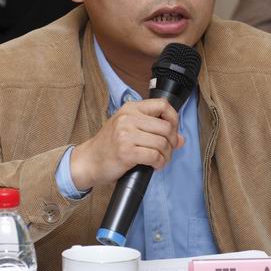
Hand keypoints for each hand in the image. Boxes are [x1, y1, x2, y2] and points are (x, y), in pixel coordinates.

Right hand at [70, 98, 184, 190]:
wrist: (89, 161)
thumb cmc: (109, 145)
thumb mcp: (129, 129)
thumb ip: (154, 130)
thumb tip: (181, 139)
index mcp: (130, 108)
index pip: (162, 104)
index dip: (174, 118)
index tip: (173, 131)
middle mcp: (128, 118)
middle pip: (166, 126)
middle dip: (172, 142)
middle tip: (168, 151)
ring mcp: (126, 135)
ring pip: (162, 143)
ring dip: (166, 155)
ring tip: (161, 160)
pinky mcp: (126, 152)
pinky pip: (154, 156)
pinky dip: (159, 163)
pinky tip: (154, 166)